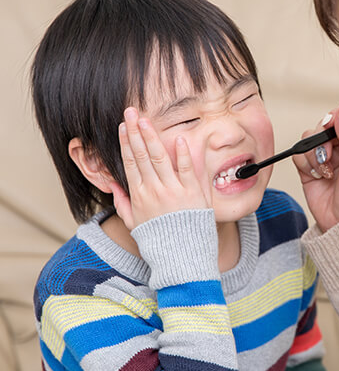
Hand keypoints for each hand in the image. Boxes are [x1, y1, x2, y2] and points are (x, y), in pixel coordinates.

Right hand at [110, 107, 211, 230]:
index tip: (122, 126)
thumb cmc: (159, 241)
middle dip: (135, 132)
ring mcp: (173, 191)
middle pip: (142, 155)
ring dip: (152, 137)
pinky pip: (188, 170)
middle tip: (130, 112)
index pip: (130, 163)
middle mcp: (154, 190)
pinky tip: (179, 138)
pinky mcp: (193, 193)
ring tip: (146, 120)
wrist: (181, 258)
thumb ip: (123, 203)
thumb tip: (114, 185)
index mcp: (139, 196)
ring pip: (160, 158)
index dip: (125, 142)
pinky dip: (183, 154)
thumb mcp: (134, 224)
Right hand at [293, 102, 338, 231]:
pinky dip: (306, 165)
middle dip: (323, 139)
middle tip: (329, 155)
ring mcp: (325, 155)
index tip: (334, 125)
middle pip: (325, 123)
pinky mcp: (310, 166)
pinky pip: (299, 153)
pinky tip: (318, 176)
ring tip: (325, 171)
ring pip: (309, 138)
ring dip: (314, 154)